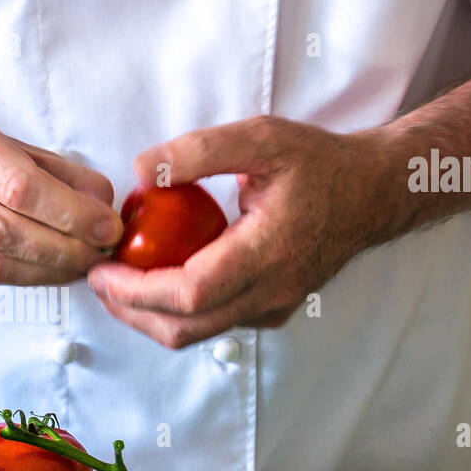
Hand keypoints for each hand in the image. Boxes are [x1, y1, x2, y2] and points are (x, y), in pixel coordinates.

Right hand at [0, 112, 122, 285]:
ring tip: (81, 266)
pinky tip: (52, 272)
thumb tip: (104, 209)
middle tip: (98, 254)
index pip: (19, 184)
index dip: (70, 213)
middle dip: (63, 248)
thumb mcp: (14, 149)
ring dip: (48, 271)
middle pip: (4, 229)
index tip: (106, 227)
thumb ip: (62, 175)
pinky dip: (26, 280)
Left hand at [87, 116, 406, 347]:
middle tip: (96, 279)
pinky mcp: (271, 310)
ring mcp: (272, 308)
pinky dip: (176, 311)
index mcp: (268, 254)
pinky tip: (156, 279)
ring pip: (197, 333)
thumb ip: (200, 150)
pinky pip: (214, 324)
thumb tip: (141, 170)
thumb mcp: (262, 137)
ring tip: (116, 281)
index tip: (100, 269)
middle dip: (130, 311)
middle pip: (184, 328)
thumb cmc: (320, 163)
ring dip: (149, 315)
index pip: (190, 294)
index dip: (136, 291)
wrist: (374, 193)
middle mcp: (270, 293)